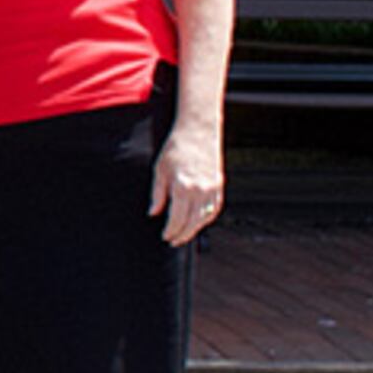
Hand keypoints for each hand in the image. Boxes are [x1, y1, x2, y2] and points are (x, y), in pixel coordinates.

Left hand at [149, 124, 224, 245]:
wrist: (198, 131)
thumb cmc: (176, 148)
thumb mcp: (159, 170)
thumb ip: (157, 194)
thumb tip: (153, 213)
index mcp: (183, 187)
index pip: (177, 219)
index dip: (170, 231)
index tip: (164, 236)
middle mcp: (200, 191)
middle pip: (192, 223)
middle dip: (182, 235)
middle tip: (173, 241)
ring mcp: (212, 189)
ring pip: (205, 218)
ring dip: (194, 229)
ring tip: (184, 234)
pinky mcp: (219, 185)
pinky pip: (214, 209)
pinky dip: (206, 218)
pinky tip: (198, 222)